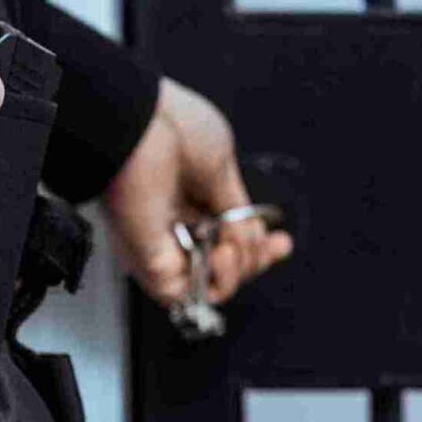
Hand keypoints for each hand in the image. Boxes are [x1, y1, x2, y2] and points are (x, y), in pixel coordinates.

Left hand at [102, 79, 293, 311]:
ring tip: (234, 245)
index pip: (228, 235)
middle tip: (271, 247)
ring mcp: (164, 245)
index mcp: (191, 197)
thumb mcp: (222, 166)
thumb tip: (251, 238)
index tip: (281, 242)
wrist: (141, 128)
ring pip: (211, 284)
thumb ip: (238, 211)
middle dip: (256, 259)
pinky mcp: (152, 263)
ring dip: (238, 271)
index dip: (258, 244)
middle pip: (225, 264)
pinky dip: (216, 282)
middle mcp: (177, 224)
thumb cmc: (173, 131)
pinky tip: (222, 253)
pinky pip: (188, 294)